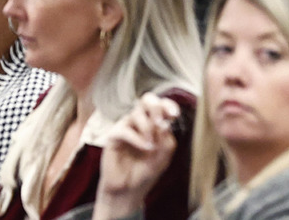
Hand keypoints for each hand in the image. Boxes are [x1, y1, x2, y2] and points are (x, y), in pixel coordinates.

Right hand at [92, 93, 180, 219]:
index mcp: (155, 122)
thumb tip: (163, 123)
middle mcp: (140, 121)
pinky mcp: (114, 136)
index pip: (162, 104)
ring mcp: (126, 127)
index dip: (169, 105)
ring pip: (136, 113)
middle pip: (147, 99)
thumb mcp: (164, 154)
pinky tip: (145, 148)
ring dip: (147, 128)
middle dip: (156, 107)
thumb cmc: (147, 170)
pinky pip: (125, 130)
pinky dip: (137, 138)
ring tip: (151, 146)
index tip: (174, 115)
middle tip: (160, 122)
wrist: (129, 189)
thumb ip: (166, 138)